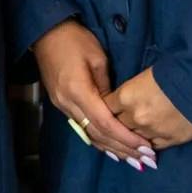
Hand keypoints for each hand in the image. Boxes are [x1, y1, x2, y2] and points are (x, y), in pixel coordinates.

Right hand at [31, 19, 151, 167]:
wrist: (45, 33)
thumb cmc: (75, 40)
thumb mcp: (98, 58)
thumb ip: (107, 87)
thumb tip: (117, 109)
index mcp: (78, 91)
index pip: (105, 123)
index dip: (126, 137)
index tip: (145, 146)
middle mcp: (68, 104)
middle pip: (97, 134)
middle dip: (122, 148)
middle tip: (146, 159)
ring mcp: (62, 106)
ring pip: (89, 135)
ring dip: (112, 148)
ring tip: (134, 159)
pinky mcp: (61, 105)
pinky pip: (82, 128)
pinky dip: (99, 140)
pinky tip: (113, 150)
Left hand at [106, 65, 191, 153]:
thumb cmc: (174, 72)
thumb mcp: (144, 76)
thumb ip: (130, 92)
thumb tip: (122, 102)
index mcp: (126, 97)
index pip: (105, 108)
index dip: (105, 110)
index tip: (107, 111)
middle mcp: (135, 117)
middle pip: (117, 126)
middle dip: (117, 125)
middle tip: (117, 126)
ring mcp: (151, 131)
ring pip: (132, 140)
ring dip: (132, 138)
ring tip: (132, 138)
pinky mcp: (168, 140)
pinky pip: (151, 148)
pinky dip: (148, 146)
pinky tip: (146, 145)